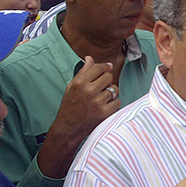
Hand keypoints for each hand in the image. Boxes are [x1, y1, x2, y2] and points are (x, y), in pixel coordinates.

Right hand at [37, 56, 120, 178]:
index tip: (108, 67)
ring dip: (110, 93)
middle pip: (108, 77)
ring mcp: (98, 102)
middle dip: (106, 80)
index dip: (105, 67)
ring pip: (114, 89)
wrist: (68, 128)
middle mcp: (89, 91)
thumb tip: (90, 58)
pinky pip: (117, 101)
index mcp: (80, 82)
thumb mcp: (72, 87)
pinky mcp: (104, 113)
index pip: (99, 68)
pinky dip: (113, 104)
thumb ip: (82, 72)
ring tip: (102, 98)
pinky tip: (105, 106)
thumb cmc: (69, 106)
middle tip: (101, 87)